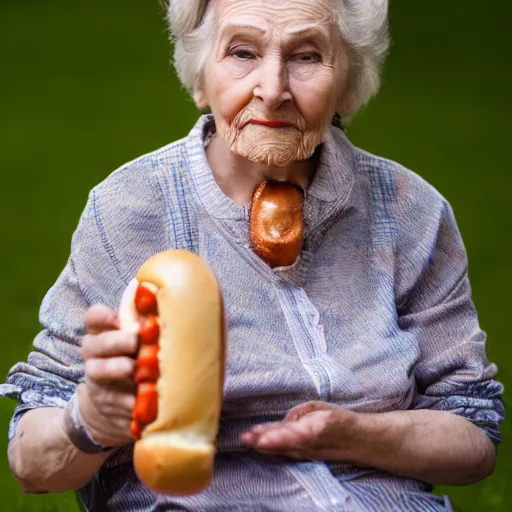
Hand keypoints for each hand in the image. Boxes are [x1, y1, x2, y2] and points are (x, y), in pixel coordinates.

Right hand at [76, 304, 137, 446]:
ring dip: (115, 368)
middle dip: (115, 341)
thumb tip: (175, 312)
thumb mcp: (138, 340)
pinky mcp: (104, 400)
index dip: (102, 316)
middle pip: (94, 342)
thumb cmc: (136, 357)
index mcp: (103, 331)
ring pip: (97, 369)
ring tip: (131, 368)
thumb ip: (146, 327)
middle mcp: (94, 352)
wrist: (119, 399)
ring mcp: (96, 377)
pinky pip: (114, 399)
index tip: (117, 319)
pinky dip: (128, 398)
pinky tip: (142, 397)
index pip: (94, 317)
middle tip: (134, 341)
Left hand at [241, 401, 361, 461]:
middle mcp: (309, 445)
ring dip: (263, 444)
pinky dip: (271, 447)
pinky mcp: (303, 456)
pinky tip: (257, 444)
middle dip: (264, 440)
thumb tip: (284, 422)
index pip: (293, 435)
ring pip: (281, 448)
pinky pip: (285, 451)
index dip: (277, 438)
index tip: (261, 439)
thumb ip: (300, 413)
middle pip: (283, 443)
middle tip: (246, 437)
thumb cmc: (338, 419)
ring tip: (246, 438)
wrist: (357, 440)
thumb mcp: (320, 407)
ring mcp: (305, 453)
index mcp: (316, 428)